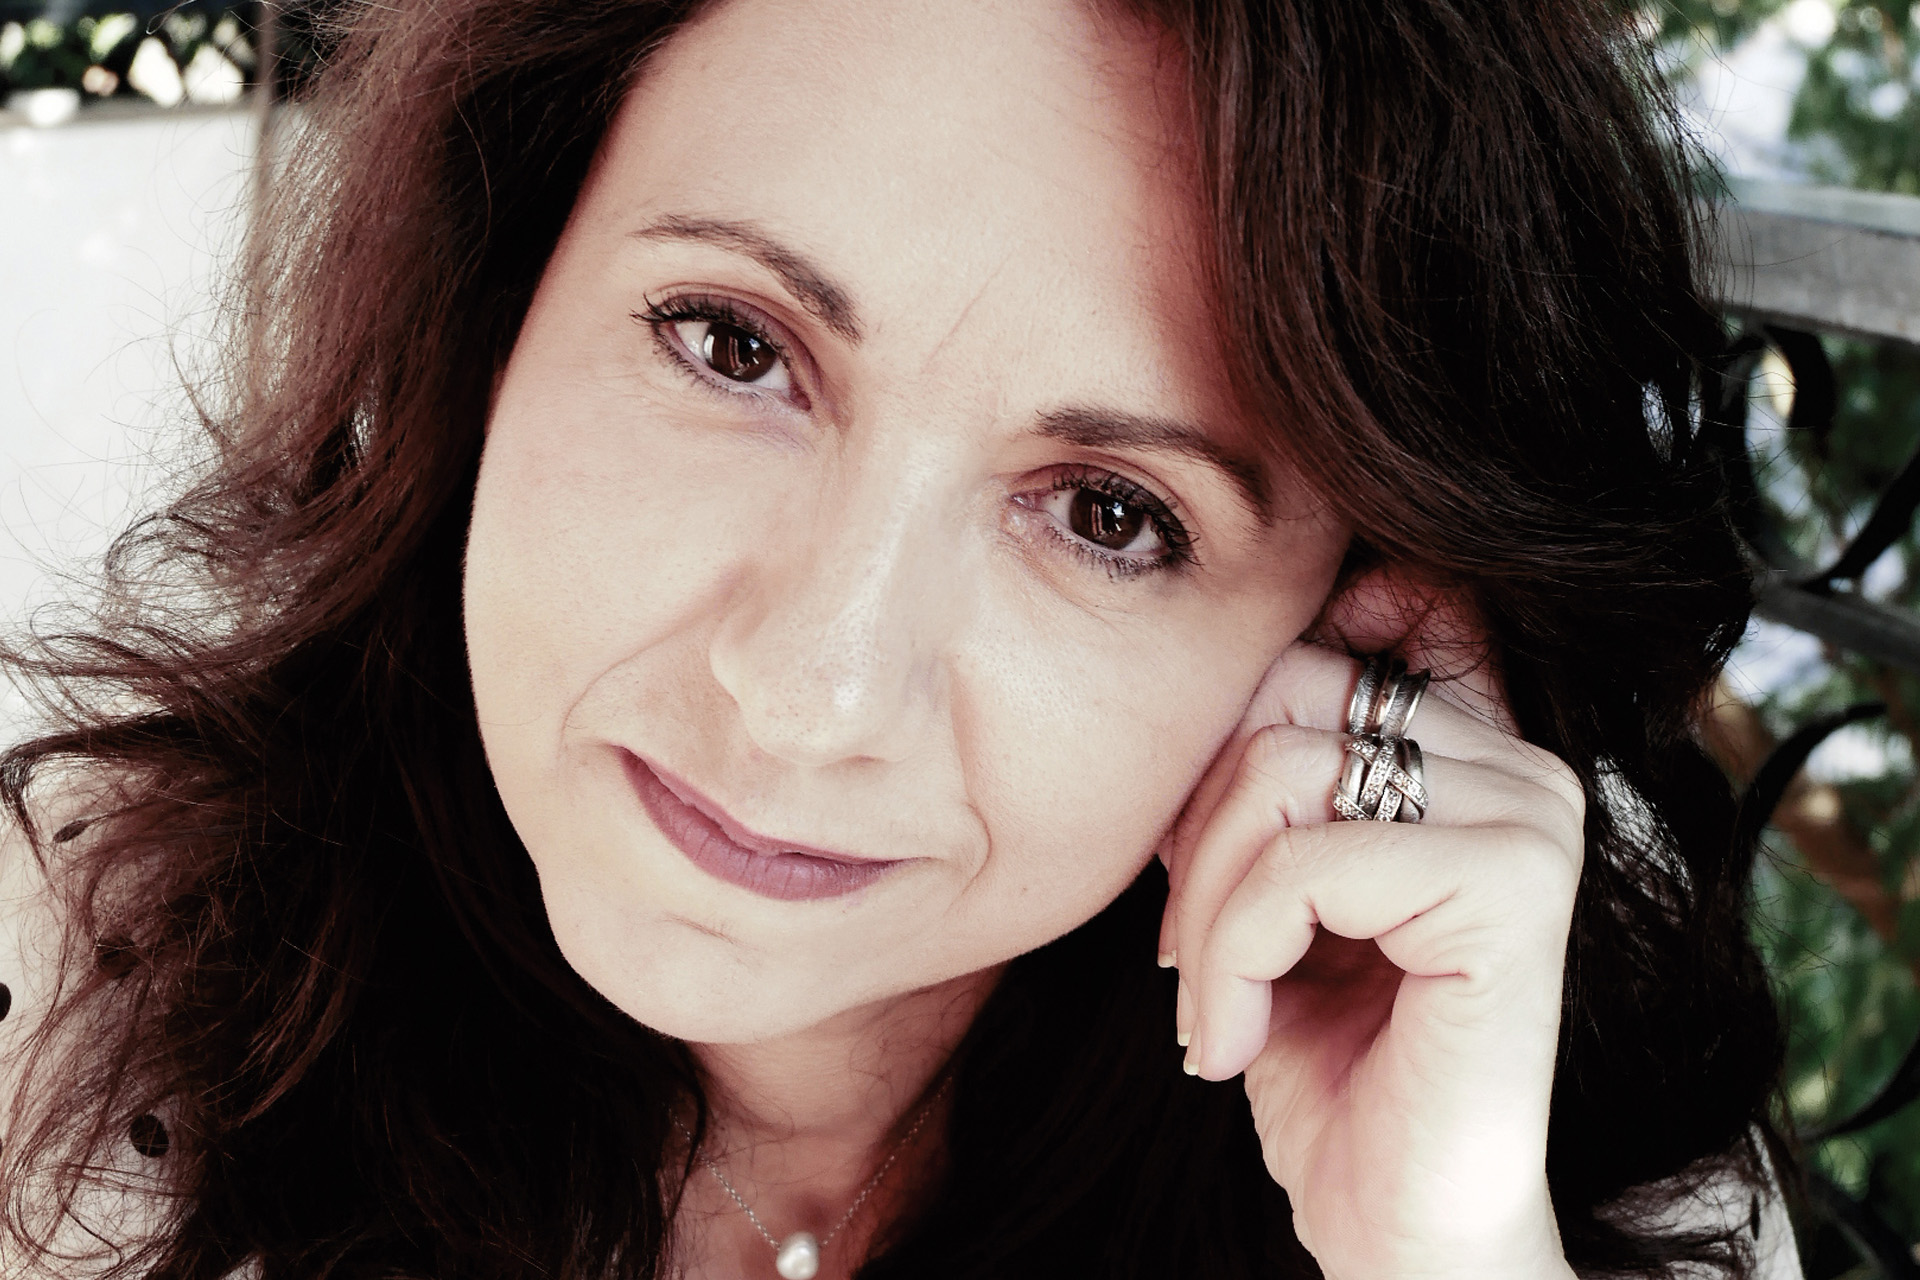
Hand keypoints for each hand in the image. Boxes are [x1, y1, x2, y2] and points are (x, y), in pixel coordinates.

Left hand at [1157, 589, 1584, 1279]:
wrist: (1397, 1228)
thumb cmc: (1331, 1067)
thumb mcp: (1275, 897)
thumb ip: (1263, 783)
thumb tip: (1186, 693)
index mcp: (1471, 754)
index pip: (1309, 653)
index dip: (1222, 742)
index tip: (1199, 862)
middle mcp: (1519, 766)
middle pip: (1279, 699)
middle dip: (1196, 835)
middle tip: (1186, 955)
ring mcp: (1529, 817)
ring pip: (1278, 769)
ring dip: (1205, 910)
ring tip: (1211, 1007)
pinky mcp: (1511, 886)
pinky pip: (1302, 863)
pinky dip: (1231, 957)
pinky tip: (1233, 1042)